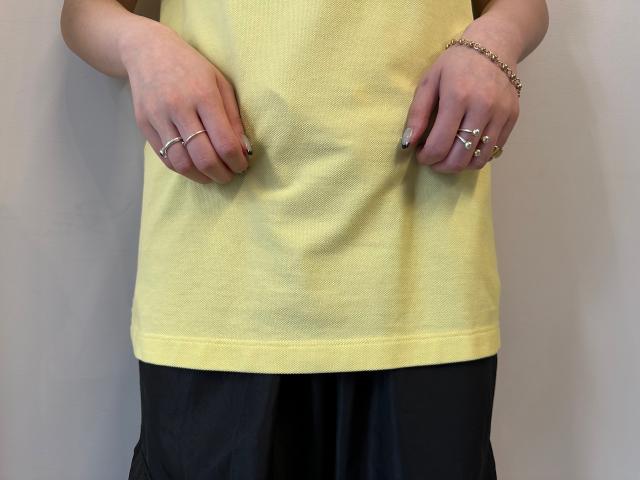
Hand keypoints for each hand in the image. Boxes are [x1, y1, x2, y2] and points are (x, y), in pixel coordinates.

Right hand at [120, 19, 251, 183]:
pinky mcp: (144, 125)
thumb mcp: (220, 83)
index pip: (224, 142)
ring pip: (182, 163)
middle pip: (203, 157)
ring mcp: (158, 117)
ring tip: (212, 175)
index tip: (242, 166)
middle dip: (221, 174)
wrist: (148, 50)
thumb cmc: (192, 67)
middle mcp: (179, 107)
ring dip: (201, 176)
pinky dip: (183, 168)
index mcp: (203, 95)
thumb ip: (233, 117)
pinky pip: (165, 157)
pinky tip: (194, 166)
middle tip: (229, 175)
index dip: (236, 162)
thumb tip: (243, 150)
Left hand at [402, 36, 519, 172]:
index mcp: (457, 97)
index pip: (440, 144)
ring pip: (479, 159)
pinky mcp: (513, 117)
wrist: (494, 45)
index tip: (421, 154)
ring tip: (449, 157)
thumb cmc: (455, 64)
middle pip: (460, 157)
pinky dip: (477, 156)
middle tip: (433, 160)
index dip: (427, 158)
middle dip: (442, 166)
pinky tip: (466, 147)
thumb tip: (408, 144)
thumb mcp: (429, 82)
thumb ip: (417, 114)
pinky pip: (494, 150)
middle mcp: (483, 107)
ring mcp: (501, 113)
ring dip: (460, 166)